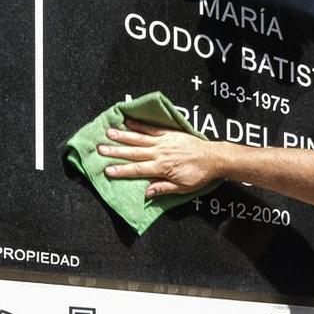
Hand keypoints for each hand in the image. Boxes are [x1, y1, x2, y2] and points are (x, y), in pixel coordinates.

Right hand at [97, 118, 225, 199]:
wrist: (213, 157)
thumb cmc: (199, 174)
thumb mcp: (183, 187)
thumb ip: (163, 188)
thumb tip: (146, 193)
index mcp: (162, 168)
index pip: (138, 170)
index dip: (122, 170)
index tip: (108, 170)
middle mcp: (160, 153)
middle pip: (134, 152)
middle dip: (116, 151)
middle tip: (100, 149)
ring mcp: (163, 142)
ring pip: (139, 138)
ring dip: (123, 135)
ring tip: (108, 133)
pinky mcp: (168, 133)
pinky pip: (151, 129)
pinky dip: (138, 125)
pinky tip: (127, 121)